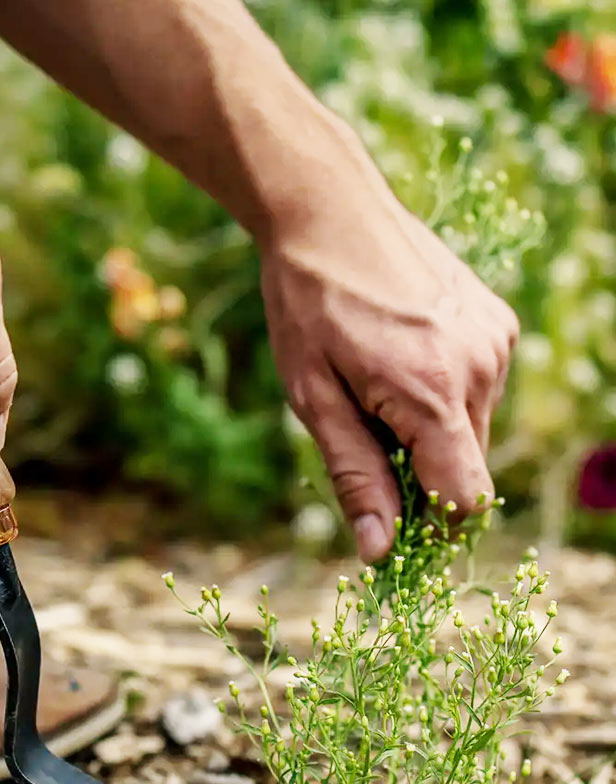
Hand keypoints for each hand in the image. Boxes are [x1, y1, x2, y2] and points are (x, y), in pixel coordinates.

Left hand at [261, 168, 517, 563]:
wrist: (328, 211)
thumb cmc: (308, 306)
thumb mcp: (313, 399)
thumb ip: (354, 476)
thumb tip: (380, 550)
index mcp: (432, 394)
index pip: (465, 499)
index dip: (432, 526)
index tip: (393, 524)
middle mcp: (481, 367)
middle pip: (468, 467)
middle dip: (421, 473)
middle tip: (362, 435)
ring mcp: (496, 339)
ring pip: (473, 428)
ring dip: (430, 432)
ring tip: (374, 385)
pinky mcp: (496, 321)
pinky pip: (478, 387)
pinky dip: (442, 395)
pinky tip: (398, 359)